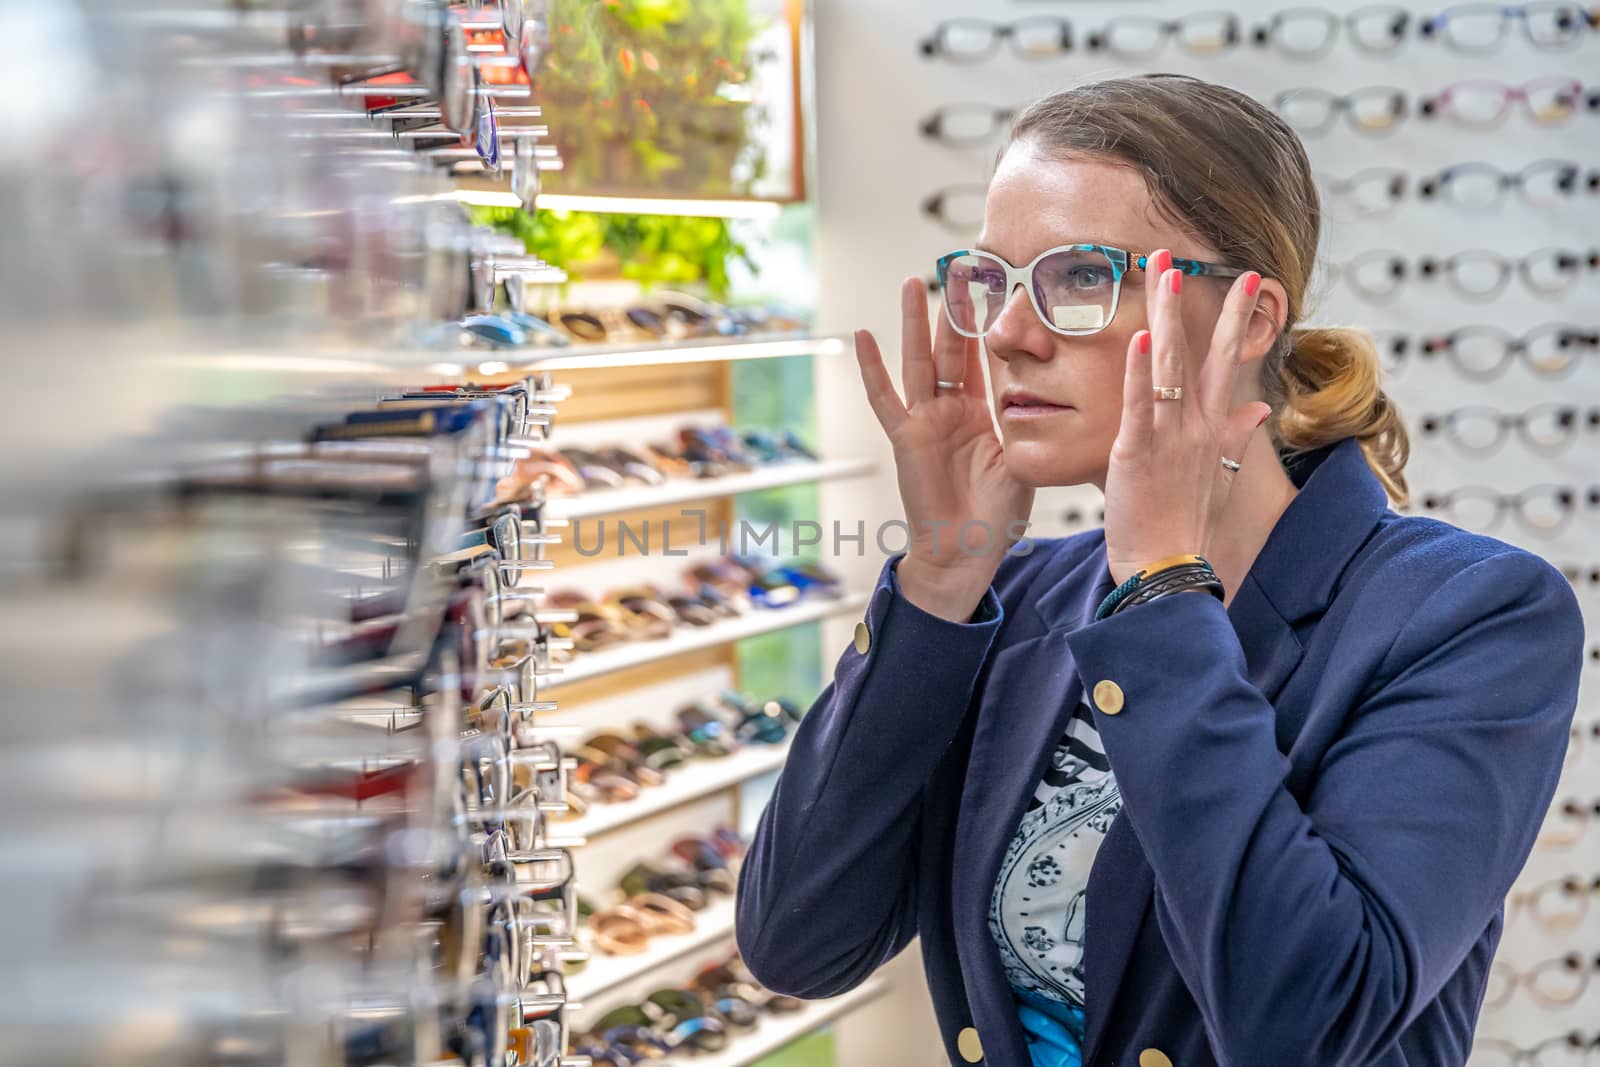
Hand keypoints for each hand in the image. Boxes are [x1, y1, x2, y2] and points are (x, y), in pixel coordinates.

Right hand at [854, 278, 1035, 619]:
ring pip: (919, 362)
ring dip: (915, 324)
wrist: (967, 552)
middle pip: (951, 349)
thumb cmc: (995, 515)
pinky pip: (886, 398)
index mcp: (980, 413)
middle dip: (955, 309)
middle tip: (960, 268)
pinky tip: (862, 336)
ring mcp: (926, 421)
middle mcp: (950, 411)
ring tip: (913, 283)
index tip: (995, 286)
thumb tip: (1061, 396)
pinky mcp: (907, 438)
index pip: (983, 358)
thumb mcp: (1022, 460)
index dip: (987, 324)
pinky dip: (872, 369)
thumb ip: (1027, 425)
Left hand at [1102, 250, 1272, 587]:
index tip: (1248, 280)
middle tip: (1181, 255)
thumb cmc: (1185, 524)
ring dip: (1165, 315)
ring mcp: (1169, 435)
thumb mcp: (1217, 477)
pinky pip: (1141, 402)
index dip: (1235, 318)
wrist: (1168, 566)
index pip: (1226, 360)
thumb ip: (1237, 438)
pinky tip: (1141, 337)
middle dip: (1191, 301)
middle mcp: (1196, 424)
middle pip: (1199, 350)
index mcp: (1213, 427)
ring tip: (1161, 272)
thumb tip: (1260, 410)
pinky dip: (1140, 370)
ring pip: (1169, 364)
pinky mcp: (1137, 450)